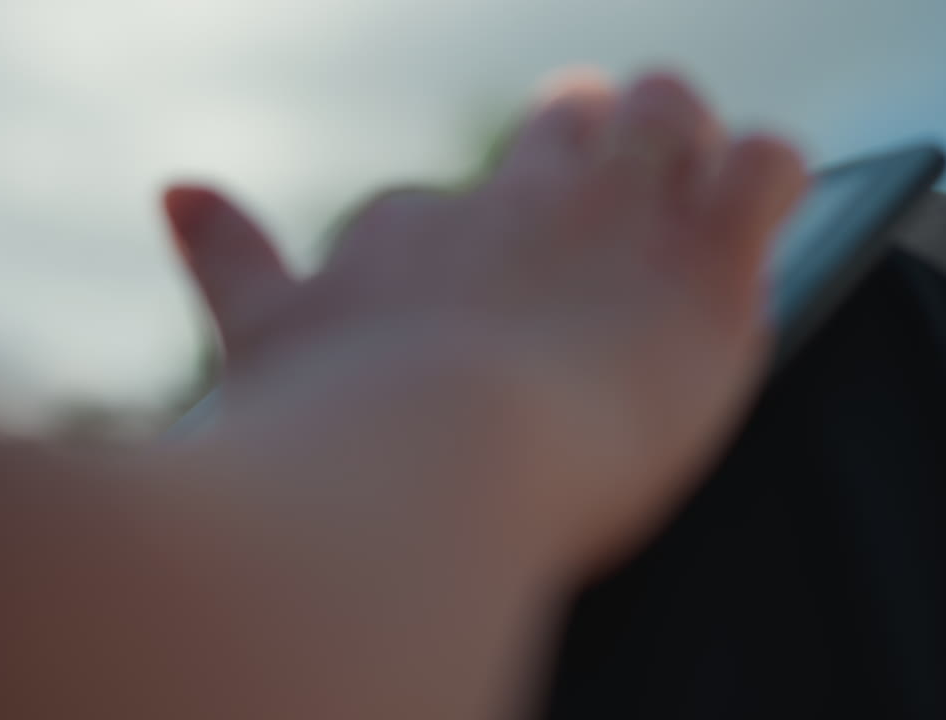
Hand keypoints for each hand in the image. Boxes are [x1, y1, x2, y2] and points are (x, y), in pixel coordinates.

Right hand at [164, 69, 807, 578]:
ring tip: (690, 169)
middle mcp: (514, 205)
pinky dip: (769, 172)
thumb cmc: (334, 438)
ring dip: (678, 131)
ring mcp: (615, 220)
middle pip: (565, 130)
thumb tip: (176, 191)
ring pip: (667, 114)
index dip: (474, 231)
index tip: (487, 266)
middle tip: (601, 176)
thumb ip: (229, 266)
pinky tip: (759, 203)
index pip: (445, 206)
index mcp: (413, 234)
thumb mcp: (258, 350)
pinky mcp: (708, 260)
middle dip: (585, 139)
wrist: (427, 467)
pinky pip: (765, 164)